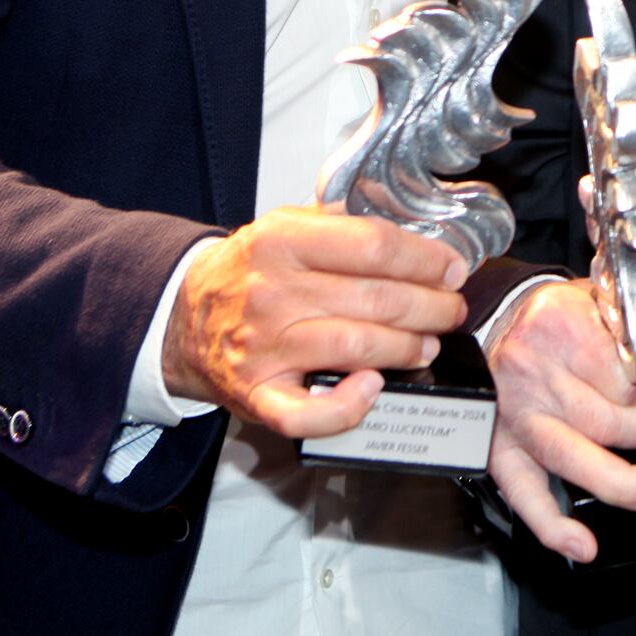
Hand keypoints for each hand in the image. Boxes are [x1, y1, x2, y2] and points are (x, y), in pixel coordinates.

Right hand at [161, 206, 467, 438]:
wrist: (184, 318)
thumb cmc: (249, 272)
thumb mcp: (286, 224)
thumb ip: (343, 222)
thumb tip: (415, 226)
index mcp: (281, 241)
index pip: (373, 245)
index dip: (425, 259)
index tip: (451, 269)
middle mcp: (272, 292)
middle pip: (376, 299)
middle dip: (430, 307)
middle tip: (450, 310)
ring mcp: (264, 347)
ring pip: (357, 347)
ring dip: (408, 348)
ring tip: (427, 343)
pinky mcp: (257, 394)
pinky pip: (308, 413)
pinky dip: (347, 407)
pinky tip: (373, 388)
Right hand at [487, 279, 635, 561]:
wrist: (505, 319)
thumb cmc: (567, 316)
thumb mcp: (618, 303)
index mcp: (560, 325)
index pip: (627, 370)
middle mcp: (530, 370)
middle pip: (605, 418)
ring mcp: (512, 413)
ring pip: (570, 456)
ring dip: (621, 483)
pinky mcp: (498, 446)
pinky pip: (522, 492)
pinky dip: (551, 525)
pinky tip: (583, 545)